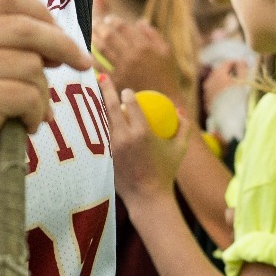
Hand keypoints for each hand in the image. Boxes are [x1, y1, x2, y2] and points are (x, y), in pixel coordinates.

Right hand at [0, 0, 91, 204]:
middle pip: (26, 26)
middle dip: (63, 46)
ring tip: (31, 113)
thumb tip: (61, 37)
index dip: (41, 12)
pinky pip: (28, 94)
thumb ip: (11, 43)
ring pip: (31, 64)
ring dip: (43, 94)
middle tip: (83, 65)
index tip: (61, 35)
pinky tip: (25, 128)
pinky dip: (36, 114)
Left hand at [94, 18, 185, 101]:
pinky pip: (99, 67)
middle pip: (110, 35)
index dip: (113, 20)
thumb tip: (140, 21)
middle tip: (95, 23)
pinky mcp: (116, 82)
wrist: (165, 101)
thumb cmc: (166, 75)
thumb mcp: (166, 52)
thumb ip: (153, 35)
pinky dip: (92, 59)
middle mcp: (131, 55)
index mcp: (144, 46)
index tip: (108, 19)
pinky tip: (88, 54)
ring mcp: (122, 69)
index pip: (124, 27)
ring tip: (90, 33)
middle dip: (100, 26)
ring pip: (102, 48)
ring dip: (94, 38)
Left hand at [102, 83, 192, 204]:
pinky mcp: (105, 158)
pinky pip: (101, 137)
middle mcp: (125, 137)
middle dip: (106, 88)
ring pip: (101, 121)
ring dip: (97, 106)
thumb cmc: (166, 173)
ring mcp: (112, 148)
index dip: (126, 93)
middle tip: (102, 77)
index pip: (130, 103)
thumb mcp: (179, 150)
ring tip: (92, 94)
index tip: (126, 91)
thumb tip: (181, 111)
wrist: (148, 198)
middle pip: (110, 107)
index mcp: (142, 132)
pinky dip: (98, 127)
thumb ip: (183, 128)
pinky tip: (94, 121)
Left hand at [201, 57, 250, 105]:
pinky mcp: (207, 102)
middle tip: (238, 75)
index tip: (242, 65)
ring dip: (222, 82)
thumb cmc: (238, 99)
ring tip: (232, 87)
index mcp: (218, 74)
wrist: (229, 120)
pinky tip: (226, 97)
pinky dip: (218, 91)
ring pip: (214, 83)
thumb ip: (242, 69)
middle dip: (228, 72)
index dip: (235, 63)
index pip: (226, 63)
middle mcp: (209, 82)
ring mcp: (206, 92)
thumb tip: (241, 61)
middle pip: (218, 72)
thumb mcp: (243, 82)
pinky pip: (212, 93)